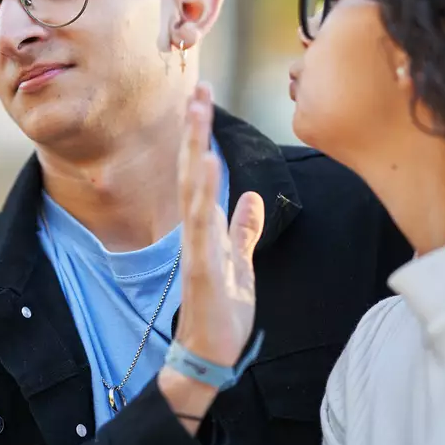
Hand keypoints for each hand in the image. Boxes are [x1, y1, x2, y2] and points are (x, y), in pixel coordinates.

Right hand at [174, 83, 264, 368]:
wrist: (212, 355)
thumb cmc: (222, 311)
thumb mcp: (240, 263)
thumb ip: (243, 231)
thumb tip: (252, 199)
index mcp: (205, 227)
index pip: (201, 173)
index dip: (201, 137)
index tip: (203, 100)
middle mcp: (196, 231)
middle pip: (192, 171)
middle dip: (194, 130)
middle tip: (197, 90)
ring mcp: (196, 248)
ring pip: (192, 190)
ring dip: (194, 150)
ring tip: (198, 114)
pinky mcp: (202, 268)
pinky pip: (202, 225)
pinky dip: (205, 194)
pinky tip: (208, 165)